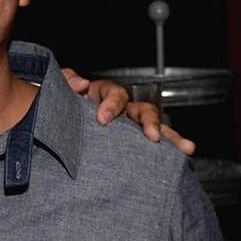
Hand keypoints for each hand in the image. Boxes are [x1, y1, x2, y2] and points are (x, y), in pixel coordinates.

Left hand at [60, 68, 195, 154]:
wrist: (55, 128)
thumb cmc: (59, 108)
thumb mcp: (57, 91)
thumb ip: (65, 81)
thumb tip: (81, 84)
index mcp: (102, 95)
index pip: (113, 93)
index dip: (111, 103)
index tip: (102, 119)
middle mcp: (121, 110)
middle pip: (142, 109)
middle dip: (150, 121)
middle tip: (153, 135)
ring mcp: (129, 127)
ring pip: (155, 128)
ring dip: (171, 136)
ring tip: (185, 147)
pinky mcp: (132, 145)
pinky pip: (153, 147)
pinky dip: (169, 151)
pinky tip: (183, 159)